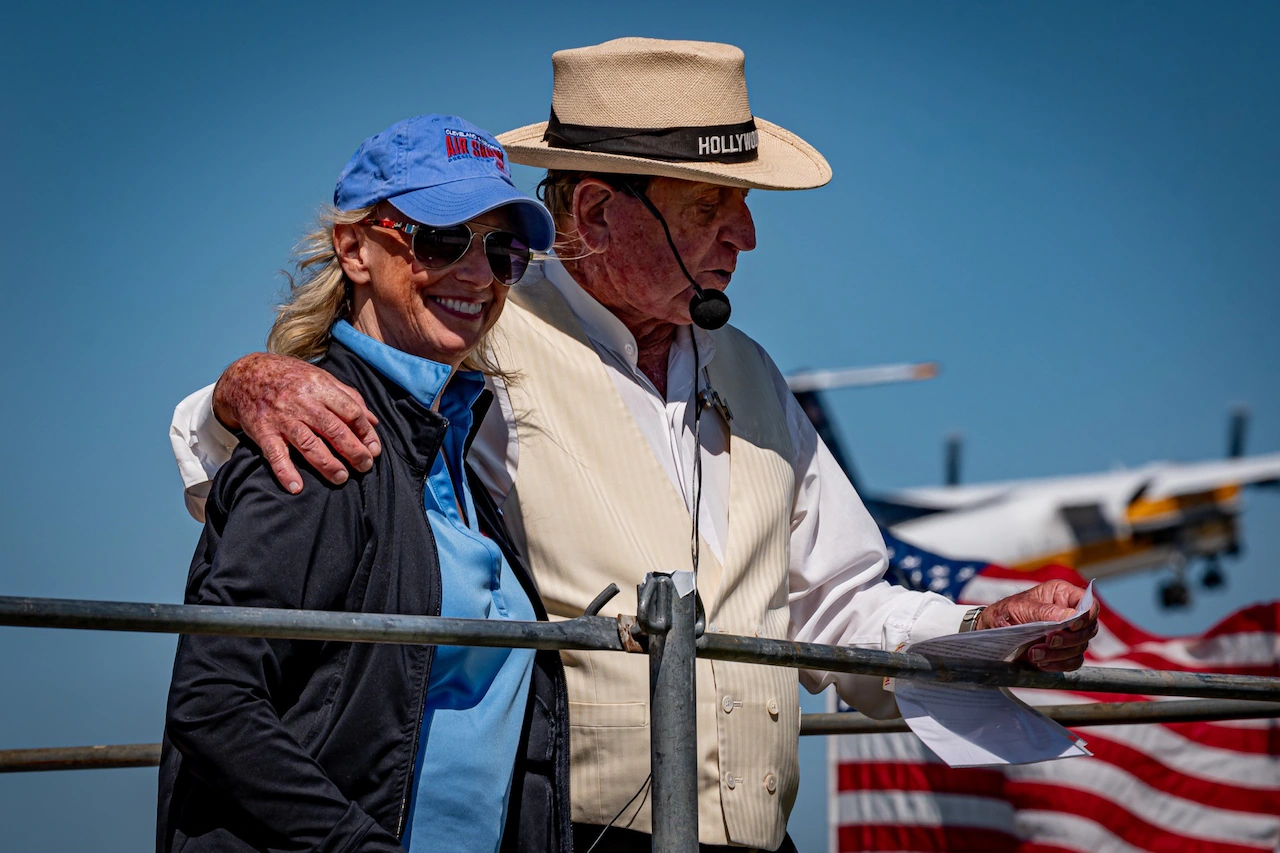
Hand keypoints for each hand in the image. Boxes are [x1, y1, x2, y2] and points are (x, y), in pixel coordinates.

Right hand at [213, 353, 380, 492]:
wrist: (244, 376)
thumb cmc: (289, 377)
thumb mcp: (320, 377)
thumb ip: (348, 397)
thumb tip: (373, 421)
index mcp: (320, 387)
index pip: (350, 411)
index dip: (365, 432)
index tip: (374, 449)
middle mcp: (302, 402)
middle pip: (333, 429)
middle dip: (353, 450)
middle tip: (365, 466)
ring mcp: (282, 418)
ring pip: (308, 443)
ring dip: (327, 464)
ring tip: (341, 478)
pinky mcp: (263, 432)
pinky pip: (275, 454)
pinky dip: (285, 472)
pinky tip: (296, 487)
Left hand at [974, 579, 1098, 671]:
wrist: (990, 633)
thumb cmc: (1005, 613)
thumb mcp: (1021, 608)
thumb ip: (1047, 613)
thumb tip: (1074, 618)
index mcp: (1062, 595)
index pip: (1089, 605)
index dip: (1086, 617)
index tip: (1071, 626)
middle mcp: (1069, 614)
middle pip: (1089, 629)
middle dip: (1069, 639)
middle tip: (1048, 641)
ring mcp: (1068, 635)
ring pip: (1081, 648)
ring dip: (1059, 654)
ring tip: (1034, 653)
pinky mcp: (1062, 653)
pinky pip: (1072, 663)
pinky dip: (1057, 664)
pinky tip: (1039, 661)